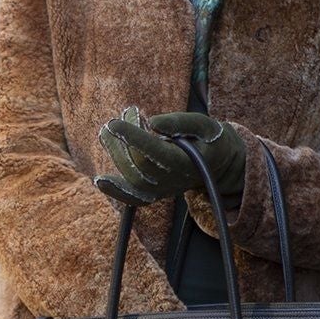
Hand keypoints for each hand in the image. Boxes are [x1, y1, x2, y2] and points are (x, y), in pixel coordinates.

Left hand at [95, 106, 246, 206]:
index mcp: (187, 163)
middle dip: (123, 141)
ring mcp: (164, 191)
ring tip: (105, 133)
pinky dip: (116, 191)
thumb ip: (180, 122)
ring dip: (115, 155)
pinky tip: (100, 180)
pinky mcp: (157, 194)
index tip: (114, 122)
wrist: (219, 164)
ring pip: (133, 178)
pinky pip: (134, 198)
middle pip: (140, 165)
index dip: (133, 137)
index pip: (155, 152)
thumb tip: (151, 122)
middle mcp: (173, 181)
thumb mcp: (205, 124)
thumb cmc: (210, 139)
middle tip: (114, 120)